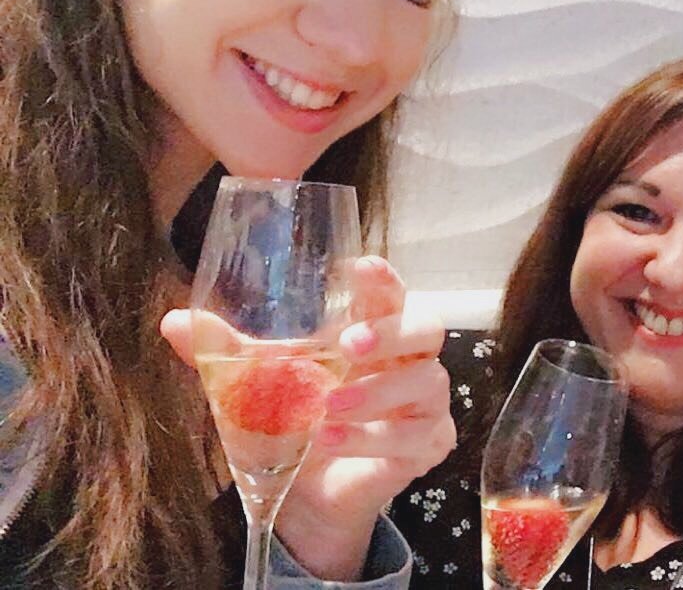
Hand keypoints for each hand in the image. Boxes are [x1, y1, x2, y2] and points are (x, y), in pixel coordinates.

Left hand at [161, 256, 454, 580]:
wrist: (307, 495)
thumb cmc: (295, 423)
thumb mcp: (257, 387)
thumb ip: (226, 355)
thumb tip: (175, 322)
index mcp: (376, 332)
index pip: (391, 295)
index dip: (384, 280)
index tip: (362, 267)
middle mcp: (410, 361)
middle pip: (427, 329)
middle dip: (391, 332)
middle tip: (348, 345)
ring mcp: (426, 403)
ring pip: (425, 383)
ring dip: (375, 394)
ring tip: (328, 408)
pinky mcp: (429, 445)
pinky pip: (414, 436)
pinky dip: (372, 438)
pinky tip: (334, 441)